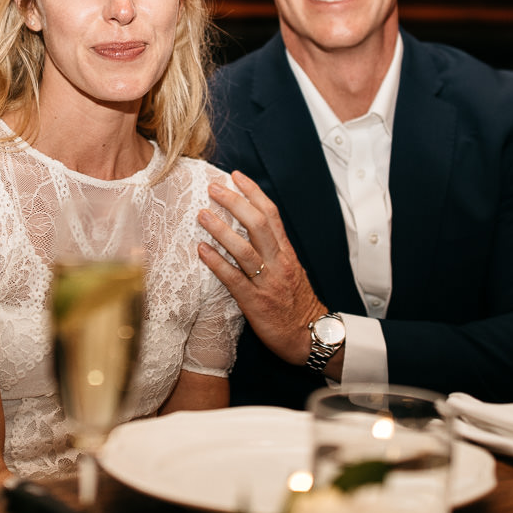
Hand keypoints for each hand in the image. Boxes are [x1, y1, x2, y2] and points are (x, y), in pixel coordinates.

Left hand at [196, 170, 328, 366]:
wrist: (310, 337)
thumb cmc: (297, 304)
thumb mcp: (292, 271)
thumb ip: (275, 251)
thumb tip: (254, 230)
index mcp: (287, 253)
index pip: (272, 214)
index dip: (253, 192)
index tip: (236, 176)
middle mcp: (279, 263)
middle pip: (258, 224)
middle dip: (235, 202)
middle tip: (213, 188)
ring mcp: (267, 283)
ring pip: (244, 249)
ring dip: (221, 229)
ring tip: (202, 214)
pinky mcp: (255, 302)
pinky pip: (234, 279)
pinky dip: (217, 262)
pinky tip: (202, 250)